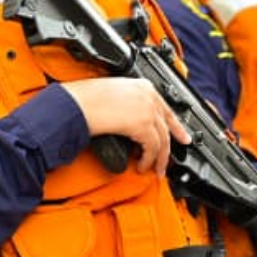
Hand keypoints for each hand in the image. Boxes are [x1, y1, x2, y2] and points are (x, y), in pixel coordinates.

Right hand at [63, 78, 190, 173]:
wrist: (76, 104)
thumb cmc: (84, 100)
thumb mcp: (113, 96)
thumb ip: (128, 107)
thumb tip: (132, 126)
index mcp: (143, 86)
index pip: (165, 108)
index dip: (175, 126)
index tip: (181, 136)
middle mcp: (149, 96)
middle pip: (168, 125)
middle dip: (171, 146)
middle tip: (169, 161)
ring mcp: (147, 109)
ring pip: (163, 140)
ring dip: (159, 159)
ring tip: (154, 170)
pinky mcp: (143, 124)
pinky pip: (152, 148)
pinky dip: (148, 160)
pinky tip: (142, 166)